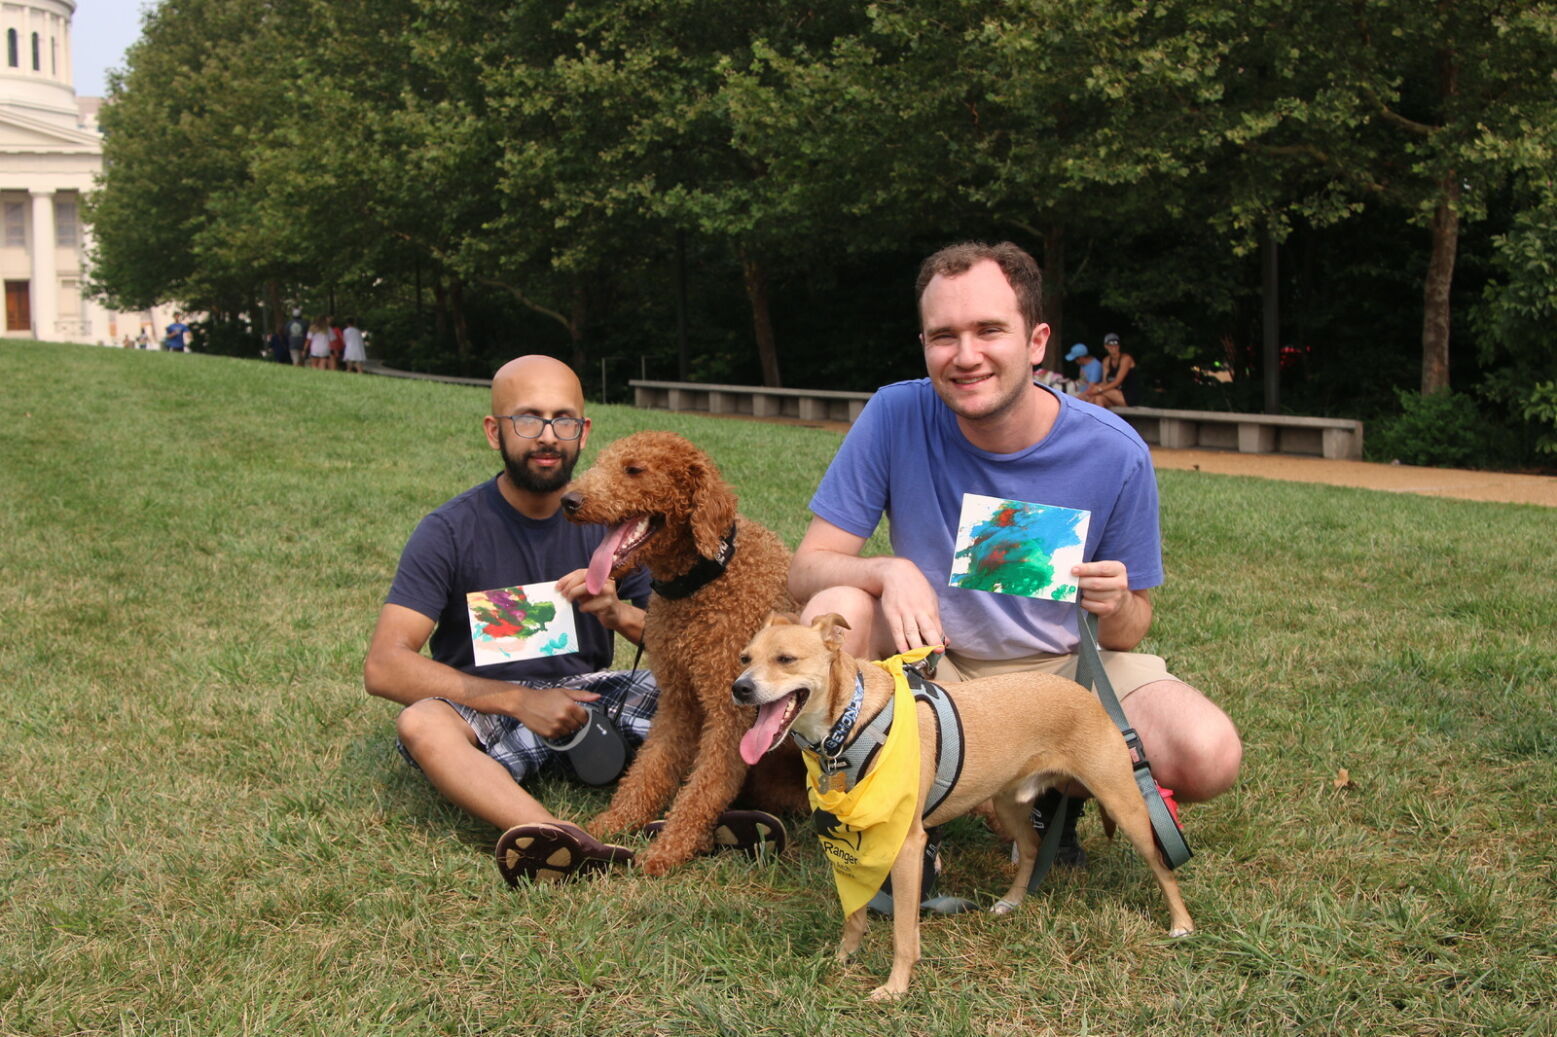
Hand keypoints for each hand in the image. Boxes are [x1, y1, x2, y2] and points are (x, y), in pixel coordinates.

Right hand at [483, 684, 597, 738]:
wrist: (524, 703)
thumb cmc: (543, 696)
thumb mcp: (564, 692)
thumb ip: (582, 695)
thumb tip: (597, 697)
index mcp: (570, 706)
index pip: (585, 718)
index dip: (581, 715)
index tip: (576, 713)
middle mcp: (564, 717)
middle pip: (578, 726)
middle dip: (573, 721)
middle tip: (564, 714)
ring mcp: (557, 727)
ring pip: (569, 732)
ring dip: (566, 727)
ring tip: (556, 718)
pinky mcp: (549, 734)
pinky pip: (559, 736)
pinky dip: (557, 731)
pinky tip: (551, 723)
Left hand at [556, 568, 625, 627]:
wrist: (615, 615)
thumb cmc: (597, 603)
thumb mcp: (586, 593)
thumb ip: (577, 588)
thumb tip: (561, 588)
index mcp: (599, 576)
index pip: (581, 572)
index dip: (568, 578)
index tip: (557, 587)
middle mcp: (605, 581)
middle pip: (585, 577)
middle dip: (571, 586)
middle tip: (563, 594)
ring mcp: (609, 591)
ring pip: (588, 588)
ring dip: (575, 594)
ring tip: (570, 601)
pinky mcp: (609, 603)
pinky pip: (592, 604)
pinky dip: (584, 607)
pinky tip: (583, 609)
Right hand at [879, 557, 946, 653]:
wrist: (896, 573)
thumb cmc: (916, 588)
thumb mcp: (931, 600)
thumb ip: (937, 621)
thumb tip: (946, 640)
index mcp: (930, 608)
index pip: (937, 628)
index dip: (940, 641)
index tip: (941, 652)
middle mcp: (918, 611)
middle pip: (927, 630)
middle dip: (932, 644)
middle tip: (935, 656)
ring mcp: (904, 613)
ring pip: (911, 633)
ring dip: (916, 647)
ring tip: (919, 659)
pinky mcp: (892, 614)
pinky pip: (897, 631)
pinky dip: (901, 643)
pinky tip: (904, 652)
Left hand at [1071, 560, 1130, 618]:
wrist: (1118, 599)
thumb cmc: (1105, 579)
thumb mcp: (1102, 570)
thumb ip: (1090, 567)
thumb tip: (1073, 570)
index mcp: (1119, 569)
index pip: (1101, 569)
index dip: (1086, 569)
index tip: (1073, 570)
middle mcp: (1120, 583)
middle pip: (1095, 583)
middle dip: (1080, 582)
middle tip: (1071, 581)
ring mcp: (1116, 597)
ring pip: (1090, 594)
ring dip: (1081, 592)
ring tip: (1081, 589)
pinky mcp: (1109, 608)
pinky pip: (1089, 604)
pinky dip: (1083, 601)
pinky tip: (1084, 598)